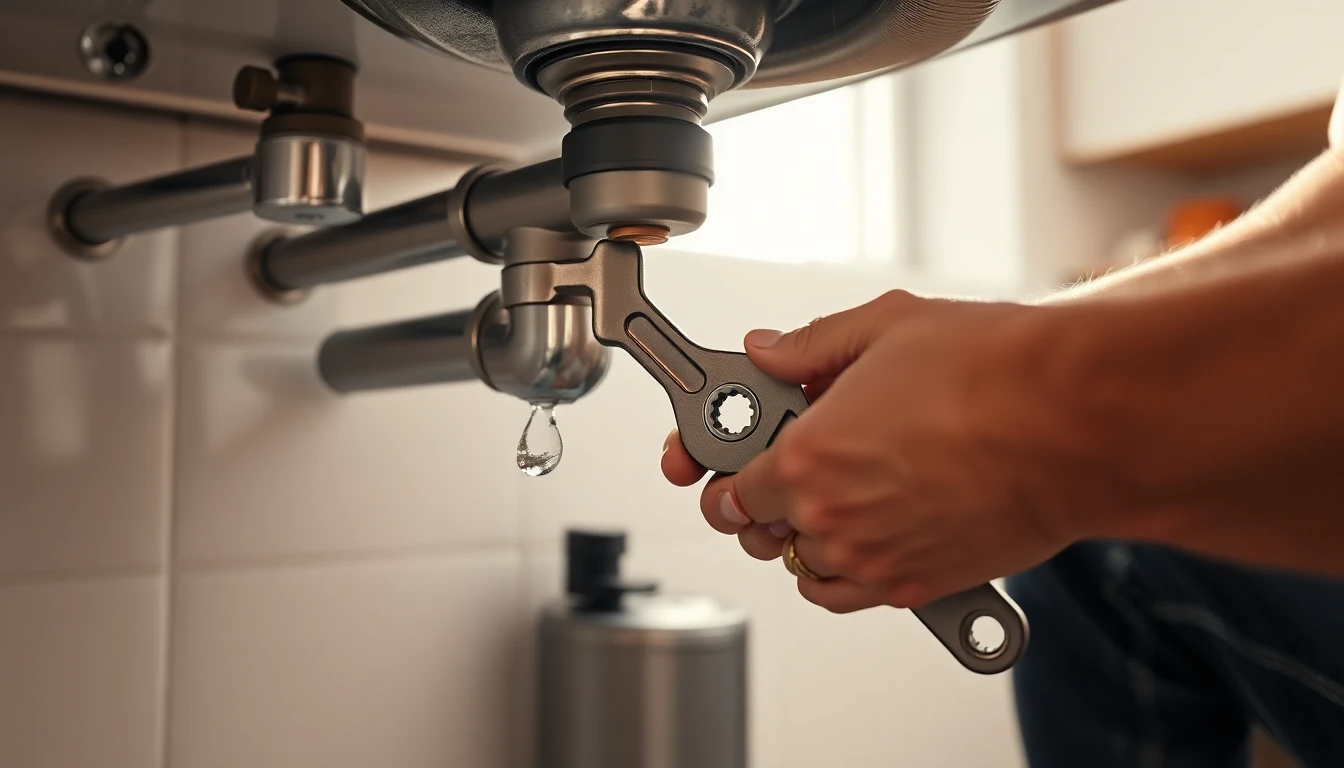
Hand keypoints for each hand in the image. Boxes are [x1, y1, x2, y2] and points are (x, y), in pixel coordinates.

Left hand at [662, 290, 1109, 611]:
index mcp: (808, 455)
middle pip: (764, 531)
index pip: (733, 488)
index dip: (727, 474)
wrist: (1075, 423)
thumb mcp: (886, 328)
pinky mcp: (918, 589)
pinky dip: (847, 575)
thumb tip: (767, 351)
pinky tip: (867, 535)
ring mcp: (874, 560)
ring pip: (805, 567)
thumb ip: (810, 346)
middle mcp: (833, 518)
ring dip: (807, 537)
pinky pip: (851, 597)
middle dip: (767, 501)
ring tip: (838, 496)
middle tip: (795, 468)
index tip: (734, 464)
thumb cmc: (993, 372)